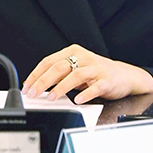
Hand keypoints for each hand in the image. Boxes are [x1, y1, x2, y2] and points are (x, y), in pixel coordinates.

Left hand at [21, 44, 152, 104]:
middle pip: (59, 67)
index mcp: (73, 52)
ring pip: (75, 75)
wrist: (125, 76)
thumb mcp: (76, 69)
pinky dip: (85, 93)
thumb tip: (36, 85)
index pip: (49, 61)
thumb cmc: (97, 73)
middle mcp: (84, 57)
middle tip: (33, 93)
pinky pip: (95, 87)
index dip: (36, 74)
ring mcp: (96, 68)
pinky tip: (77, 100)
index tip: (27, 87)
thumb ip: (59, 75)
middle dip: (43, 81)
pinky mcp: (107, 80)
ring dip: (60, 87)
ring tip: (51, 97)